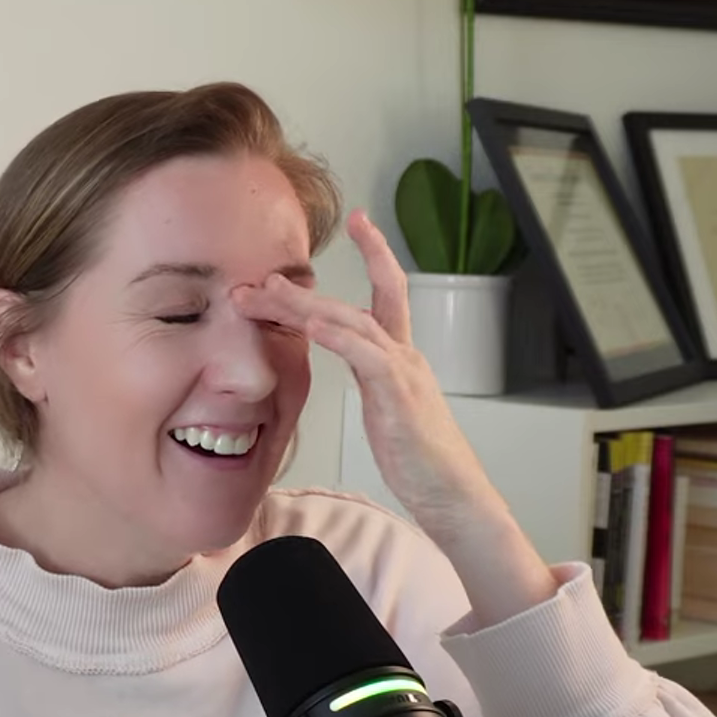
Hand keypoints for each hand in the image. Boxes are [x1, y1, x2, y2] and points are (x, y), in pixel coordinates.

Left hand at [234, 209, 494, 535]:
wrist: (453, 495)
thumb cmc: (419, 460)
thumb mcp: (387, 409)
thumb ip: (368, 380)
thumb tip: (346, 367)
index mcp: (399, 358)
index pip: (386, 293)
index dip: (375, 254)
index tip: (358, 220)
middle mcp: (402, 356)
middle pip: (355, 304)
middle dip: (306, 287)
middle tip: (262, 273)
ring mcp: (402, 374)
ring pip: (351, 323)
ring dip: (303, 306)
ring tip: (264, 294)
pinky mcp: (398, 397)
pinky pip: (365, 356)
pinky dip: (335, 336)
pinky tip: (308, 323)